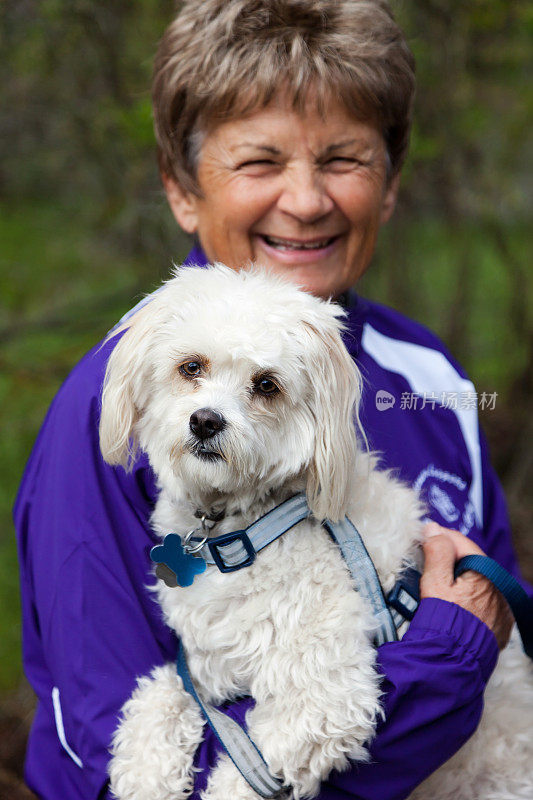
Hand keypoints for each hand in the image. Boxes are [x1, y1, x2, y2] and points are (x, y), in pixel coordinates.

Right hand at [420, 522, 513, 648]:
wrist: (455, 662)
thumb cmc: (443, 621)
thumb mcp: (435, 582)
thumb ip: (437, 552)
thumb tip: (434, 529)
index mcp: (484, 573)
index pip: (461, 542)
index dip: (439, 536)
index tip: (424, 536)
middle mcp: (499, 588)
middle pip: (470, 562)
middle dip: (449, 558)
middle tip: (427, 558)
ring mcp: (501, 608)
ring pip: (477, 581)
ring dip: (459, 577)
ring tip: (438, 581)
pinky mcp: (499, 624)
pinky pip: (483, 601)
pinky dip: (469, 597)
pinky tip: (453, 601)